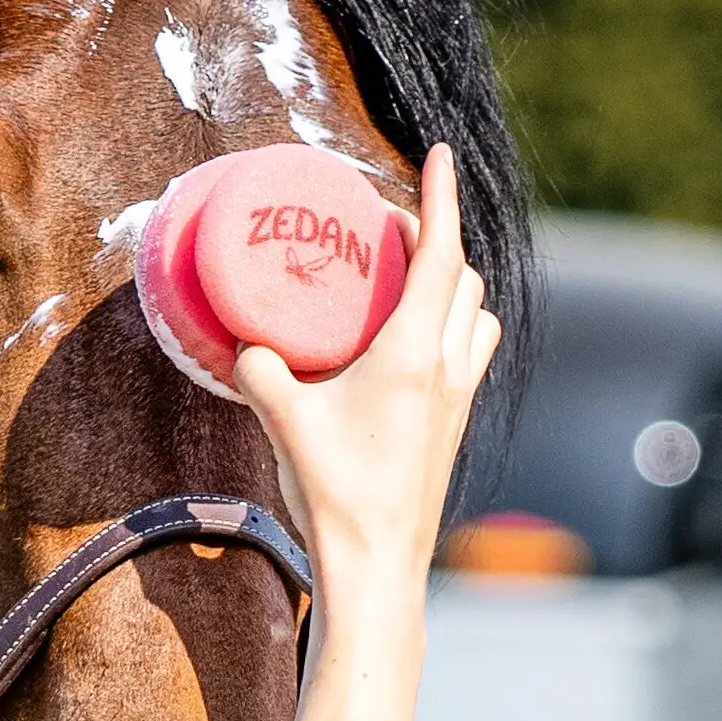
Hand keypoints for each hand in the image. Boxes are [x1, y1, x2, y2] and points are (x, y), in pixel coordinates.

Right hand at [232, 144, 500, 602]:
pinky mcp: (456, 422)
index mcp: (414, 352)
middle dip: (437, 240)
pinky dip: (456, 325)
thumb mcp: (283, 422)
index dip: (440, 198)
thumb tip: (243, 343)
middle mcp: (449, 365)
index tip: (441, 156)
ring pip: (478, 314)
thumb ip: (261, 371)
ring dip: (453, 284)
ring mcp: (459, 396)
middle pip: (464, 276)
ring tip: (410, 281)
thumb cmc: (336, 493)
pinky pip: (472, 350)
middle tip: (394, 230)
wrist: (378, 564)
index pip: (439, 253)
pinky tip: (417, 344)